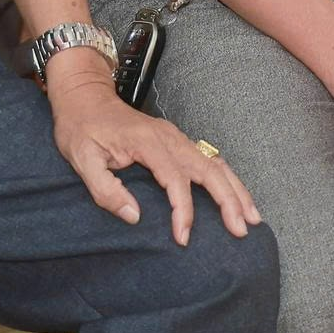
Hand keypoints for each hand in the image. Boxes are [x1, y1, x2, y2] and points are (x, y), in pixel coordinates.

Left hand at [49, 64, 260, 245]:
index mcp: (148, 143)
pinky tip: (237, 195)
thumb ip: (106, 189)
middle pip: (208, 169)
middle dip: (228, 200)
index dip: (184, 210)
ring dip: (236, 189)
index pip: (175, 179)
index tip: (183, 237)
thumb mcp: (82, 159)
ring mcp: (176, 137)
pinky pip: (209, 159)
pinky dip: (227, 178)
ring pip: (215, 163)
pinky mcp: (176, 141)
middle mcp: (169, 138)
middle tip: (241, 230)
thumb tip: (134, 216)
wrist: (85, 95)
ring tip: (252, 216)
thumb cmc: (81, 128)